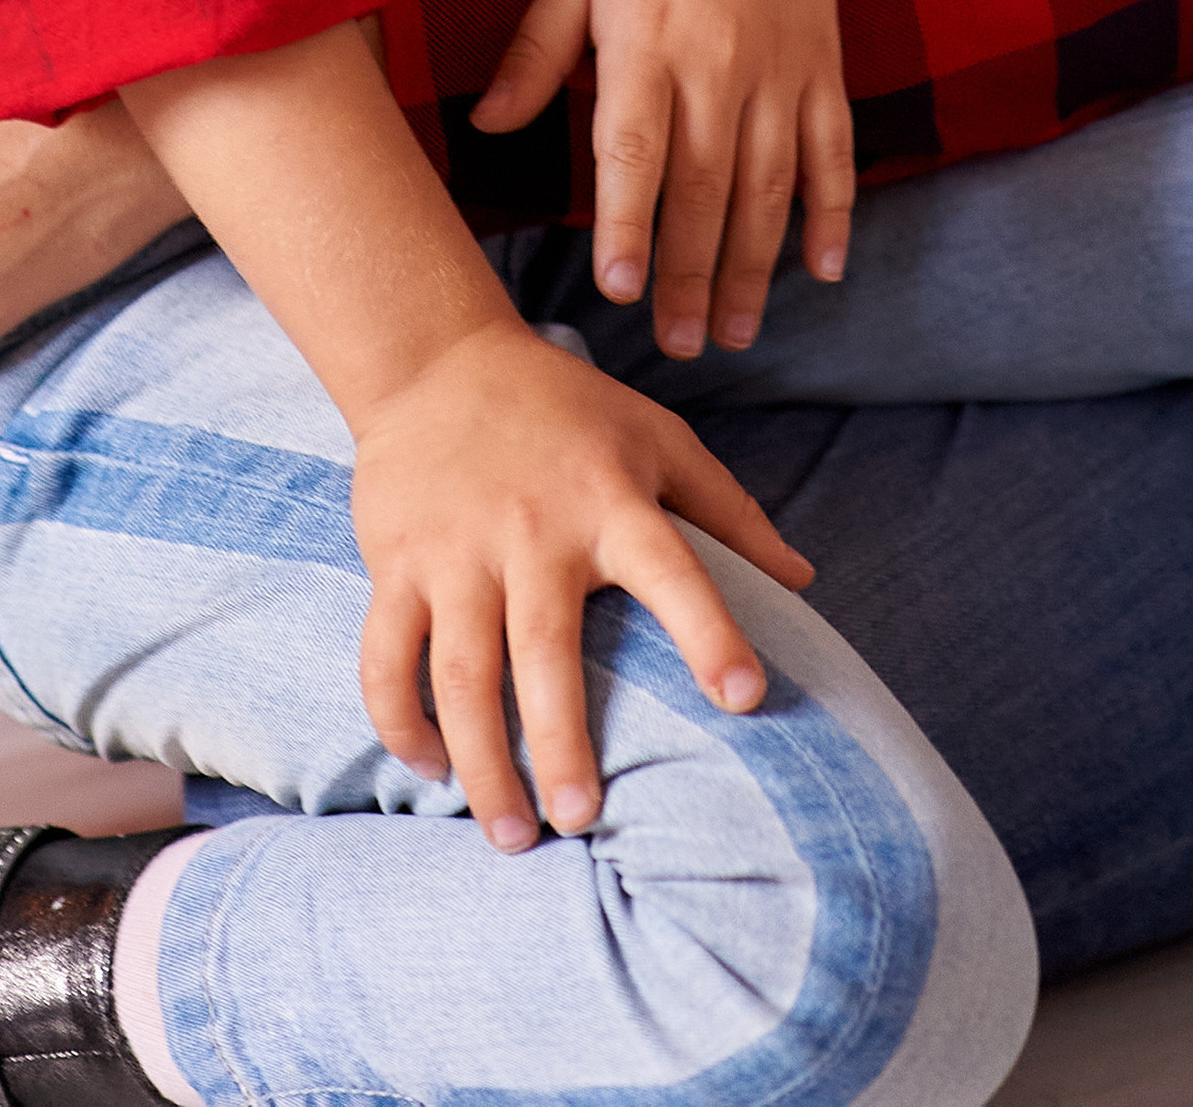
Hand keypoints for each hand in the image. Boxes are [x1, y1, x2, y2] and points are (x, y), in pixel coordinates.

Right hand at [351, 320, 810, 847]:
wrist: (439, 358)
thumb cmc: (567, 411)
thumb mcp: (660, 440)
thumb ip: (731, 514)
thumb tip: (806, 584)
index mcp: (612, 500)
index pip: (673, 568)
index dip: (710, 632)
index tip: (745, 698)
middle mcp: (533, 528)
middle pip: (544, 650)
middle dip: (561, 743)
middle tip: (582, 822)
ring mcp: (457, 548)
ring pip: (461, 670)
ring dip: (481, 761)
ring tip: (512, 835)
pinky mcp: (397, 560)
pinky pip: (387, 654)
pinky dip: (399, 719)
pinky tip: (428, 767)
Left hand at [472, 0, 860, 361]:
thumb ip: (534, 51)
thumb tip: (486, 125)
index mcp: (646, 39)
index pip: (633, 149)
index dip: (627, 223)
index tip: (618, 291)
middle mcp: (718, 61)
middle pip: (703, 187)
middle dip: (689, 273)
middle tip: (676, 345)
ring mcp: (780, 66)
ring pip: (770, 186)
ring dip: (753, 266)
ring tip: (733, 332)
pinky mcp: (823, 63)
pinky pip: (835, 152)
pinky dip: (834, 214)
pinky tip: (824, 272)